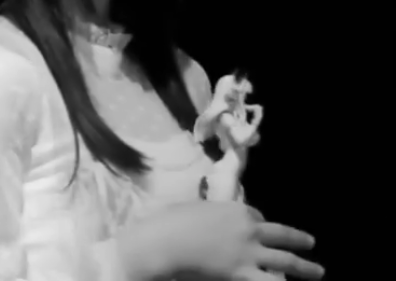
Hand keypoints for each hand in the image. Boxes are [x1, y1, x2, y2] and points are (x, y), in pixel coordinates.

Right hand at [116, 201, 323, 280]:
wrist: (165, 242)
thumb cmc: (171, 221)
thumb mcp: (193, 208)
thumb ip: (209, 214)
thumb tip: (208, 219)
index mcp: (237, 210)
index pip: (257, 217)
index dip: (261, 224)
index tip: (262, 229)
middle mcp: (250, 231)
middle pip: (282, 236)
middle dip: (298, 239)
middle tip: (311, 243)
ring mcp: (250, 255)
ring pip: (286, 262)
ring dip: (305, 268)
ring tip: (318, 272)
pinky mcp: (243, 276)